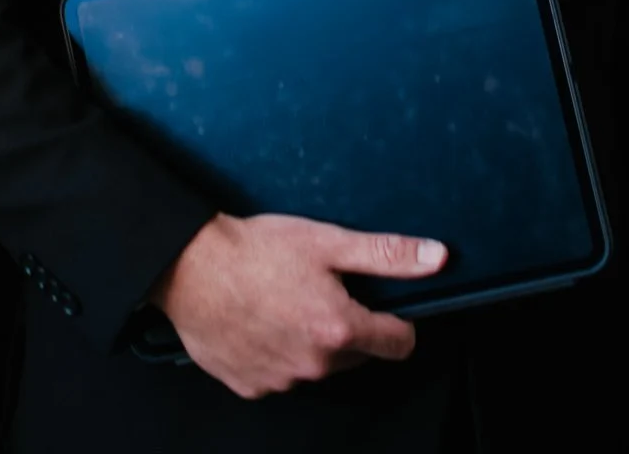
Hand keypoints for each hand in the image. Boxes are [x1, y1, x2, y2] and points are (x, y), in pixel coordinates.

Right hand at [151, 212, 447, 398]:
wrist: (190, 267)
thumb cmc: (258, 250)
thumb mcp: (329, 242)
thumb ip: (388, 255)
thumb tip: (438, 258)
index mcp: (340, 329)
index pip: (398, 343)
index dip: (397, 321)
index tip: (380, 303)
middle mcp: (315, 365)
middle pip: (357, 354)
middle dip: (349, 325)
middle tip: (321, 288)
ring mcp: (282, 381)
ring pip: (318, 365)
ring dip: (313, 340)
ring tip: (286, 299)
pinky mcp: (251, 386)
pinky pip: (280, 374)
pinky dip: (278, 352)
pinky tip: (262, 319)